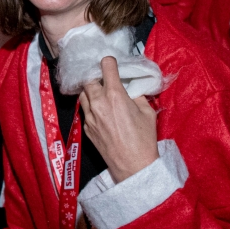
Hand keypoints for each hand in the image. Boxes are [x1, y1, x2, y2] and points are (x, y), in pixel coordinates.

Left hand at [78, 57, 158, 180]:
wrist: (133, 165)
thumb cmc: (144, 139)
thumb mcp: (147, 112)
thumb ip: (137, 96)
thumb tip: (130, 89)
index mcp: (115, 96)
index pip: (106, 67)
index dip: (109, 62)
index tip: (112, 64)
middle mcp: (98, 103)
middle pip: (88, 79)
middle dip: (96, 76)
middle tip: (105, 79)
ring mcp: (90, 117)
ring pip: (82, 94)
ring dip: (90, 91)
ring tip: (100, 93)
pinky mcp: (87, 129)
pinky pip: (84, 110)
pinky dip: (90, 106)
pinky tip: (100, 110)